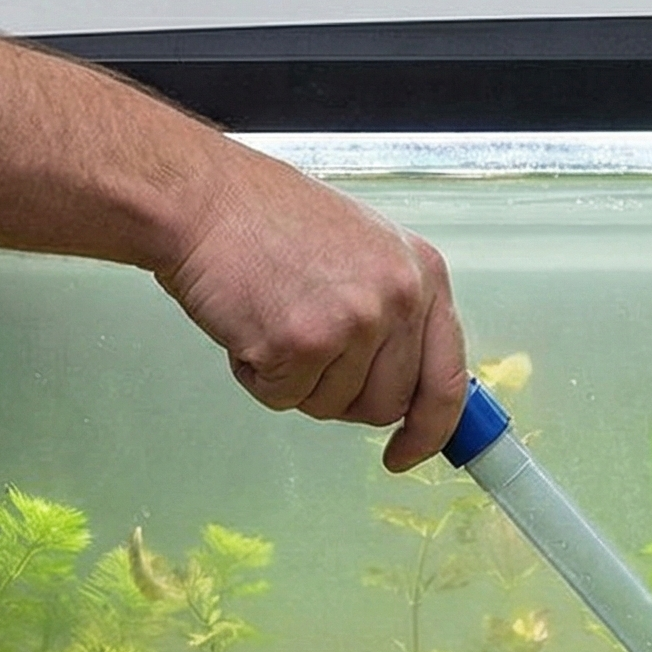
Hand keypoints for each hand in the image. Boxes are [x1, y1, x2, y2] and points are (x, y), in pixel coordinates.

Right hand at [154, 149, 467, 470]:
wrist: (202, 199)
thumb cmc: (268, 218)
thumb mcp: (364, 250)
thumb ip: (394, 312)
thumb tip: (406, 382)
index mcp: (423, 274)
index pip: (448, 379)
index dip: (430, 430)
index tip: (408, 452)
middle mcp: (399, 299)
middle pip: (387, 405)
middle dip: (344, 397)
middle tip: (307, 352)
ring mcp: (354, 323)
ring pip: (333, 406)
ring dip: (296, 381)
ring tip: (273, 318)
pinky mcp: (303, 344)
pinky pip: (283, 398)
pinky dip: (258, 375)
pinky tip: (249, 323)